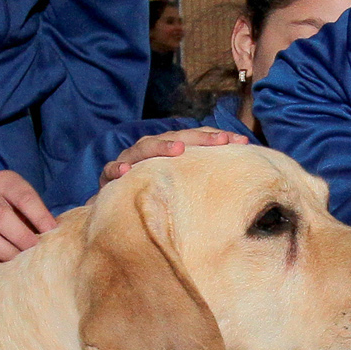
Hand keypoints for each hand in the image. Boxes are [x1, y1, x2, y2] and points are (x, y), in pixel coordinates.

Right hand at [0, 168, 57, 267]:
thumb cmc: (11, 204)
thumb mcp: (23, 198)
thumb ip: (37, 214)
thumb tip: (56, 236)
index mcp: (4, 183)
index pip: (23, 197)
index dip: (39, 216)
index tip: (52, 231)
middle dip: (19, 236)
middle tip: (34, 250)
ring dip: (5, 252)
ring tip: (21, 261)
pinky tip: (6, 266)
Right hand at [101, 127, 241, 182]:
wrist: (116, 212)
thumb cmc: (153, 195)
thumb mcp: (179, 186)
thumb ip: (201, 178)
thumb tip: (239, 177)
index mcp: (167, 150)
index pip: (194, 139)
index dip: (216, 137)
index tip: (242, 141)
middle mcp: (149, 151)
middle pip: (174, 138)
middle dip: (199, 138)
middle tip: (221, 140)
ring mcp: (128, 162)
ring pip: (144, 148)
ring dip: (160, 147)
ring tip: (179, 150)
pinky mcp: (109, 178)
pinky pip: (110, 171)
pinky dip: (116, 169)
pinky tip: (125, 172)